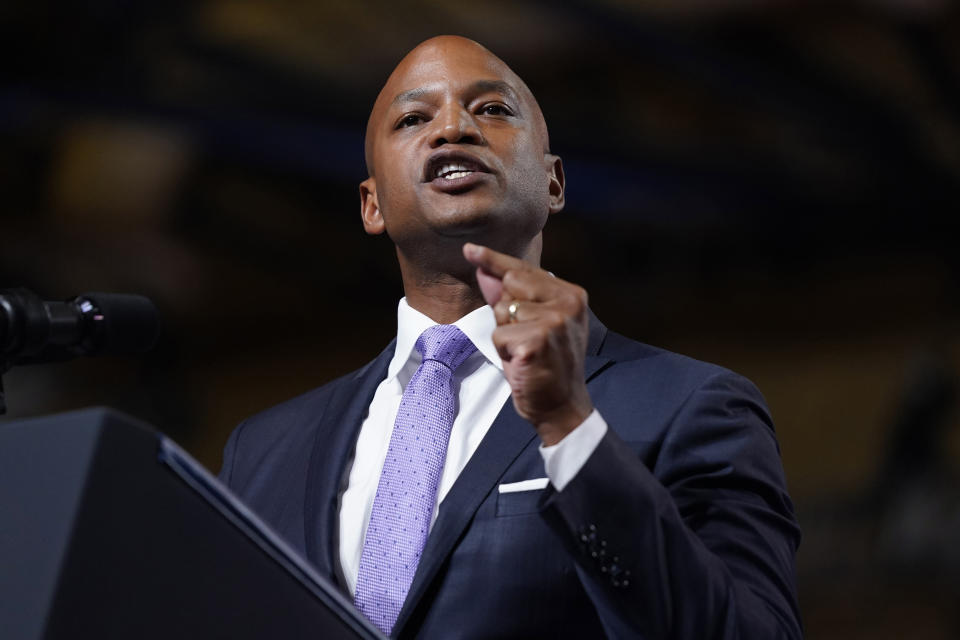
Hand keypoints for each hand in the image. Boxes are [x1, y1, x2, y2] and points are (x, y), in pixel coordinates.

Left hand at [463, 242, 592, 445]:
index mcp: (571, 294)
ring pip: (502, 311)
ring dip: (504, 334)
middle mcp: (568, 303)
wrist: (562, 406)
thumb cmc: (544, 365)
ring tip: (525, 352)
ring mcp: (555, 321)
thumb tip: (483, 268)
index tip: (470, 249)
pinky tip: (522, 363)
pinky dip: (503, 351)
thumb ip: (508, 295)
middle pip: (511, 284)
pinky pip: (499, 334)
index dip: (494, 259)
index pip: (524, 269)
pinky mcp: (538, 341)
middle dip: (506, 310)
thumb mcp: (528, 325)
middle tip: (525, 338)